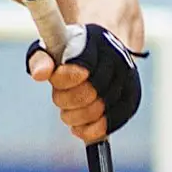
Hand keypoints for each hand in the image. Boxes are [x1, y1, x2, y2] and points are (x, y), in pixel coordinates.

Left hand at [27, 22, 141, 142]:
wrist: (103, 50)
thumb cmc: (72, 51)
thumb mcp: (53, 48)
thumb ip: (40, 58)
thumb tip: (39, 74)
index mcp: (96, 40)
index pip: (79, 69)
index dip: (62, 81)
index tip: (55, 80)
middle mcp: (117, 57)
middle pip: (87, 93)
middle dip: (65, 101)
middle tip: (59, 98)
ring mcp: (128, 79)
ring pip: (98, 111)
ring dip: (75, 118)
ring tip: (68, 112)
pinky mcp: (132, 98)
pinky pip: (111, 123)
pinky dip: (91, 131)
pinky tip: (79, 127)